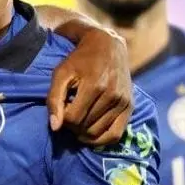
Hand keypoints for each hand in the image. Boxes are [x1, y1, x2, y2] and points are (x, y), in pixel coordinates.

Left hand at [48, 27, 131, 145]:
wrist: (108, 45)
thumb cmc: (79, 60)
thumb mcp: (61, 73)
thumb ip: (54, 99)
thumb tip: (55, 127)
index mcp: (95, 85)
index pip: (73, 119)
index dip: (62, 118)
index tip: (62, 108)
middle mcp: (112, 95)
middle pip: (85, 127)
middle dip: (72, 125)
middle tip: (69, 113)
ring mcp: (123, 101)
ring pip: (97, 132)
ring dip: (83, 132)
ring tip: (79, 118)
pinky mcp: (129, 106)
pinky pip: (115, 135)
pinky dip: (100, 140)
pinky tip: (90, 134)